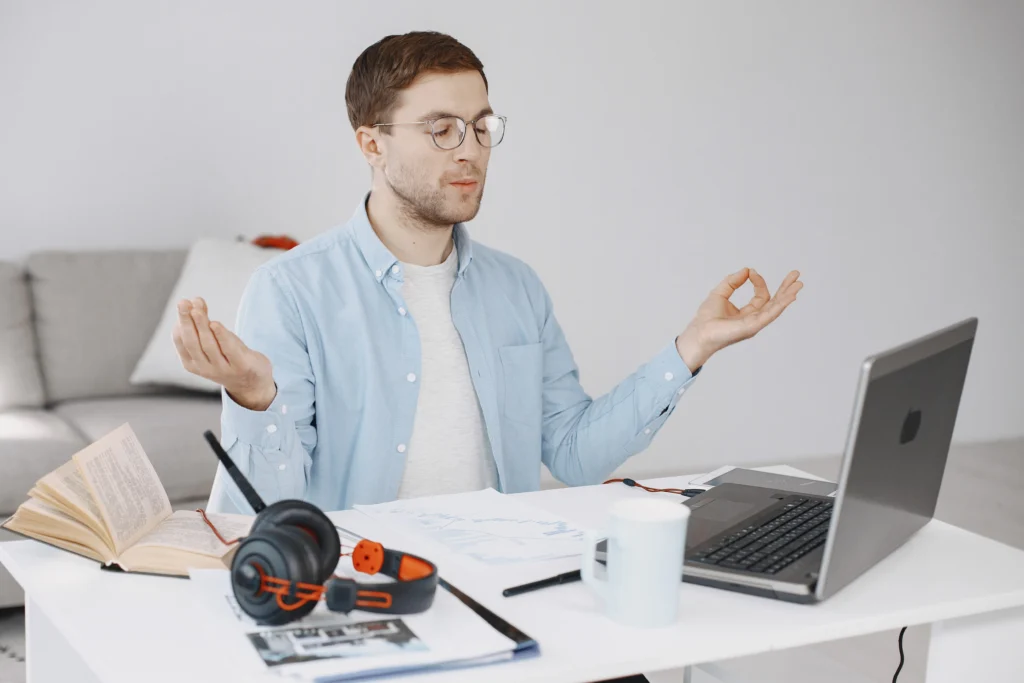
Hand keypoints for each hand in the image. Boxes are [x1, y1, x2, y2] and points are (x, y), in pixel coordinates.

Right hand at [171, 297, 276, 410]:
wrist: (252, 383)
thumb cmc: (229, 357)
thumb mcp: (214, 341)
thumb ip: (204, 323)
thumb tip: (194, 301)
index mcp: (192, 363)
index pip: (182, 342)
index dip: (182, 322)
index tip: (184, 303)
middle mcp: (205, 368)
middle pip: (192, 342)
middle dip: (187, 321)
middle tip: (183, 302)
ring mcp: (223, 369)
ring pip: (208, 345)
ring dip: (201, 325)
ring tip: (197, 309)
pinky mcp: (241, 366)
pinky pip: (228, 350)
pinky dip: (221, 336)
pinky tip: (215, 324)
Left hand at [675, 267, 802, 371]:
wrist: (698, 332)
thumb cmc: (706, 319)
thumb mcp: (720, 293)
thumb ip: (732, 281)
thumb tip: (747, 270)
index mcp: (747, 313)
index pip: (761, 295)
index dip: (758, 282)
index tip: (751, 272)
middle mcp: (754, 319)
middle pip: (775, 302)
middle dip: (786, 289)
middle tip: (796, 275)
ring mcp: (754, 324)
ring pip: (776, 308)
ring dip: (788, 296)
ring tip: (799, 285)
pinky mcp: (752, 327)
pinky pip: (769, 315)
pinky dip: (780, 305)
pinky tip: (789, 297)